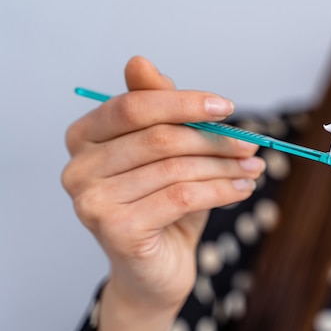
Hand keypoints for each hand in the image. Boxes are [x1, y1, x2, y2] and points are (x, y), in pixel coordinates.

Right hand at [62, 56, 264, 309]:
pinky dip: (222, 190)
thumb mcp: (165, 153)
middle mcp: (78, 168)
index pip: (134, 106)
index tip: (226, 107)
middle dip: (213, 139)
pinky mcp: (115, 230)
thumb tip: (139, 61)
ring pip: (175, 168)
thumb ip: (157, 110)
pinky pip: (182, 197)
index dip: (184, 103)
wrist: (156, 269)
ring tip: (253, 168)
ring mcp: (91, 202)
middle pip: (159, 137)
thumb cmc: (162, 204)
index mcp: (84, 137)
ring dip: (225, 166)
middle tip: (250, 144)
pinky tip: (243, 189)